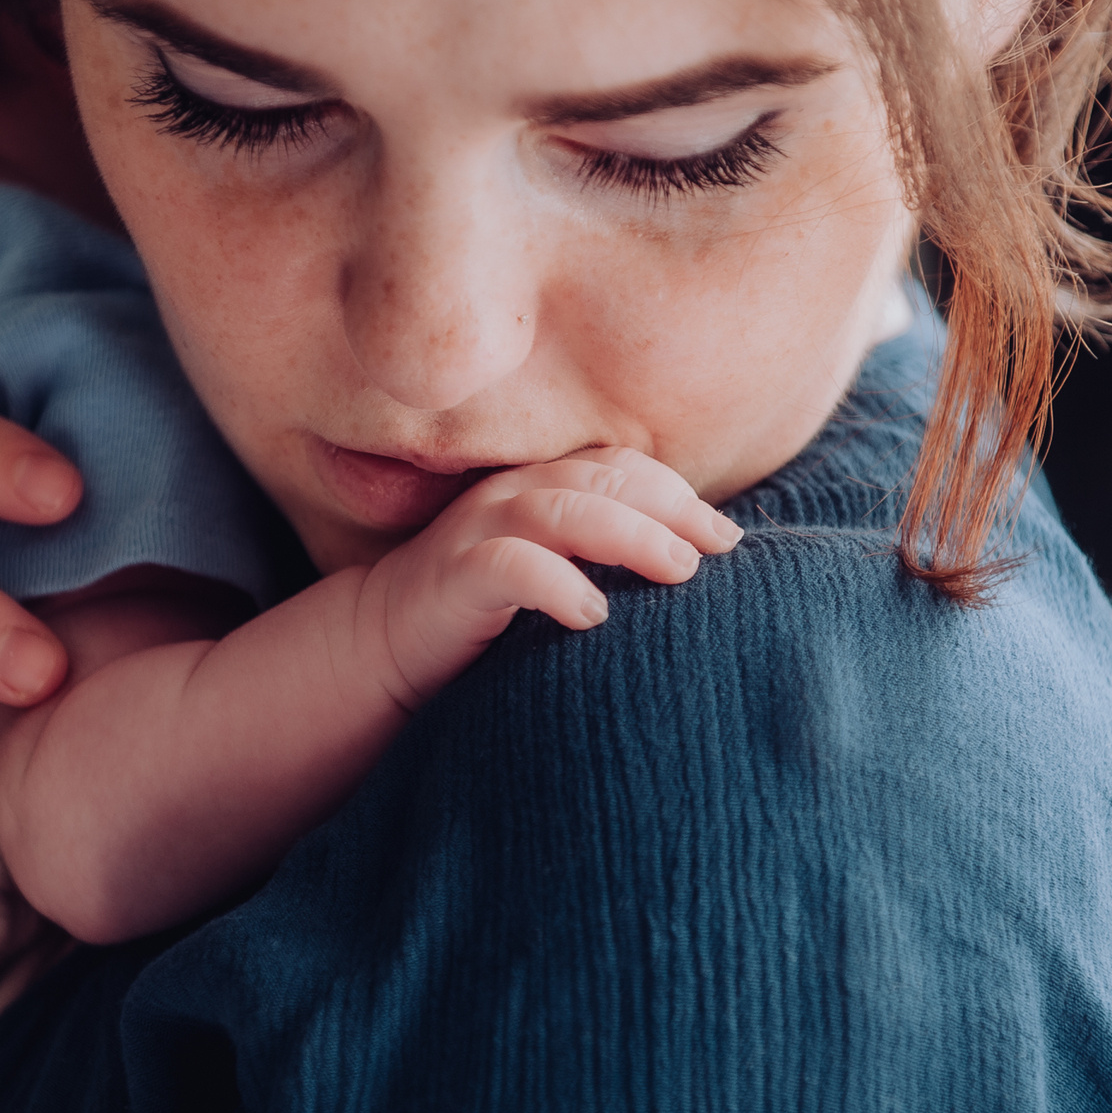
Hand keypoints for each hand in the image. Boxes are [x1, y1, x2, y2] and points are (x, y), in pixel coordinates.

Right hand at [359, 447, 741, 706]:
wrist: (386, 645)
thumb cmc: (487, 616)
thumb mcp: (553, 574)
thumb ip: (603, 562)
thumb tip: (692, 576)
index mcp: (539, 487)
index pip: (618, 467)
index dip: (676, 493)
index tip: (726, 537)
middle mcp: (511, 495)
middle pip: (602, 480)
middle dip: (669, 510)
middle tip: (716, 551)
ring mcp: (478, 530)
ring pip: (563, 510)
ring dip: (629, 536)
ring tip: (677, 572)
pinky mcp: (453, 576)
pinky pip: (509, 566)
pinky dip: (556, 584)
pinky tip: (592, 615)